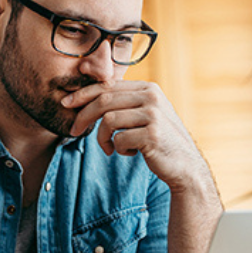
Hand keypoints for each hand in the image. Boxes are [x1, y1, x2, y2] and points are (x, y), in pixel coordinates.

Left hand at [62, 80, 210, 192]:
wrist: (185, 165)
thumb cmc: (158, 141)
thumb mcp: (144, 115)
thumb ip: (124, 104)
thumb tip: (87, 97)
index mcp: (148, 88)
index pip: (108, 86)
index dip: (83, 94)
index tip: (66, 103)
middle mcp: (152, 97)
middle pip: (104, 100)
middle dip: (83, 116)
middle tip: (74, 131)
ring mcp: (153, 114)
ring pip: (108, 121)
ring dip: (102, 138)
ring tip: (111, 148)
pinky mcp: (152, 134)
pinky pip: (119, 139)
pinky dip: (119, 149)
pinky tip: (130, 153)